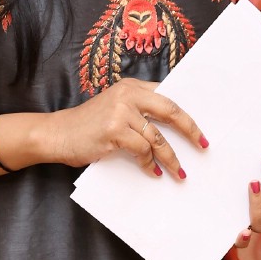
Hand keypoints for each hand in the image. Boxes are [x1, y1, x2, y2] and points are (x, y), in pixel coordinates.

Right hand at [43, 80, 206, 180]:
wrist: (57, 133)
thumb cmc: (87, 125)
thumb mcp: (114, 108)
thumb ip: (138, 111)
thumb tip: (170, 128)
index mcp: (131, 86)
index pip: (167, 96)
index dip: (186, 112)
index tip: (199, 127)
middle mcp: (128, 95)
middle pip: (171, 111)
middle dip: (190, 130)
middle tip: (203, 145)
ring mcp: (121, 112)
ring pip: (157, 137)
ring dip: (171, 158)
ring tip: (179, 172)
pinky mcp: (114, 131)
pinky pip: (142, 150)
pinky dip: (149, 164)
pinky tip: (153, 172)